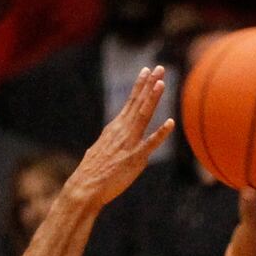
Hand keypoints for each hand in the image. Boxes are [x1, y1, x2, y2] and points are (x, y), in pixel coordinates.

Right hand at [65, 69, 172, 210]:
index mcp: (115, 128)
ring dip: (152, 98)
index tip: (146, 71)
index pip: (130, 103)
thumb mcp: (101, 152)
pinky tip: (170, 123)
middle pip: (138, 103)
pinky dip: (160, 133)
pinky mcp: (134, 158)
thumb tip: (110, 146)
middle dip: (149, 84)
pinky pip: (150, 144)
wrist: (85, 187)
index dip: (139, 86)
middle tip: (159, 67)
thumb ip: (111, 146)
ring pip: (143, 116)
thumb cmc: (92, 173)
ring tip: (161, 82)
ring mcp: (129, 143)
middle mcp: (122, 131)